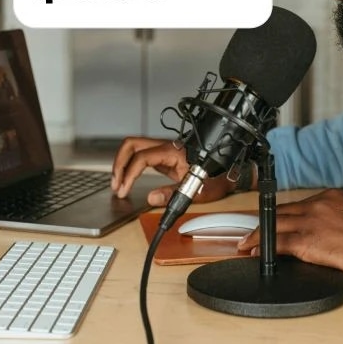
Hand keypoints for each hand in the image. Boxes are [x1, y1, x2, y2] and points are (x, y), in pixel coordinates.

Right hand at [110, 136, 233, 208]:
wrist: (227, 173)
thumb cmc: (215, 179)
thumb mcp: (197, 190)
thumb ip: (173, 194)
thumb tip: (152, 198)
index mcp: (173, 152)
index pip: (141, 157)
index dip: (129, 174)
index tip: (123, 190)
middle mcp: (166, 147)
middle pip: (131, 144)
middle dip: (118, 163)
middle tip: (115, 184)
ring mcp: (163, 150)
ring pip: (133, 148)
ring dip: (121, 163)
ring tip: (117, 184)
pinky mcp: (163, 157)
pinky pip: (139, 156)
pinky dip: (129, 166)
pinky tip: (127, 180)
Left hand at [242, 191, 342, 299]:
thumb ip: (333, 223)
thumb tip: (315, 237)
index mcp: (334, 197)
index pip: (298, 205)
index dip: (281, 217)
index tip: (271, 225)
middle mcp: (322, 203)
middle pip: (282, 212)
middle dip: (265, 225)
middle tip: (251, 236)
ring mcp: (314, 220)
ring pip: (275, 225)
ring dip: (257, 236)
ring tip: (247, 246)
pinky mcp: (309, 239)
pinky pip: (277, 242)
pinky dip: (264, 248)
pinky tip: (257, 254)